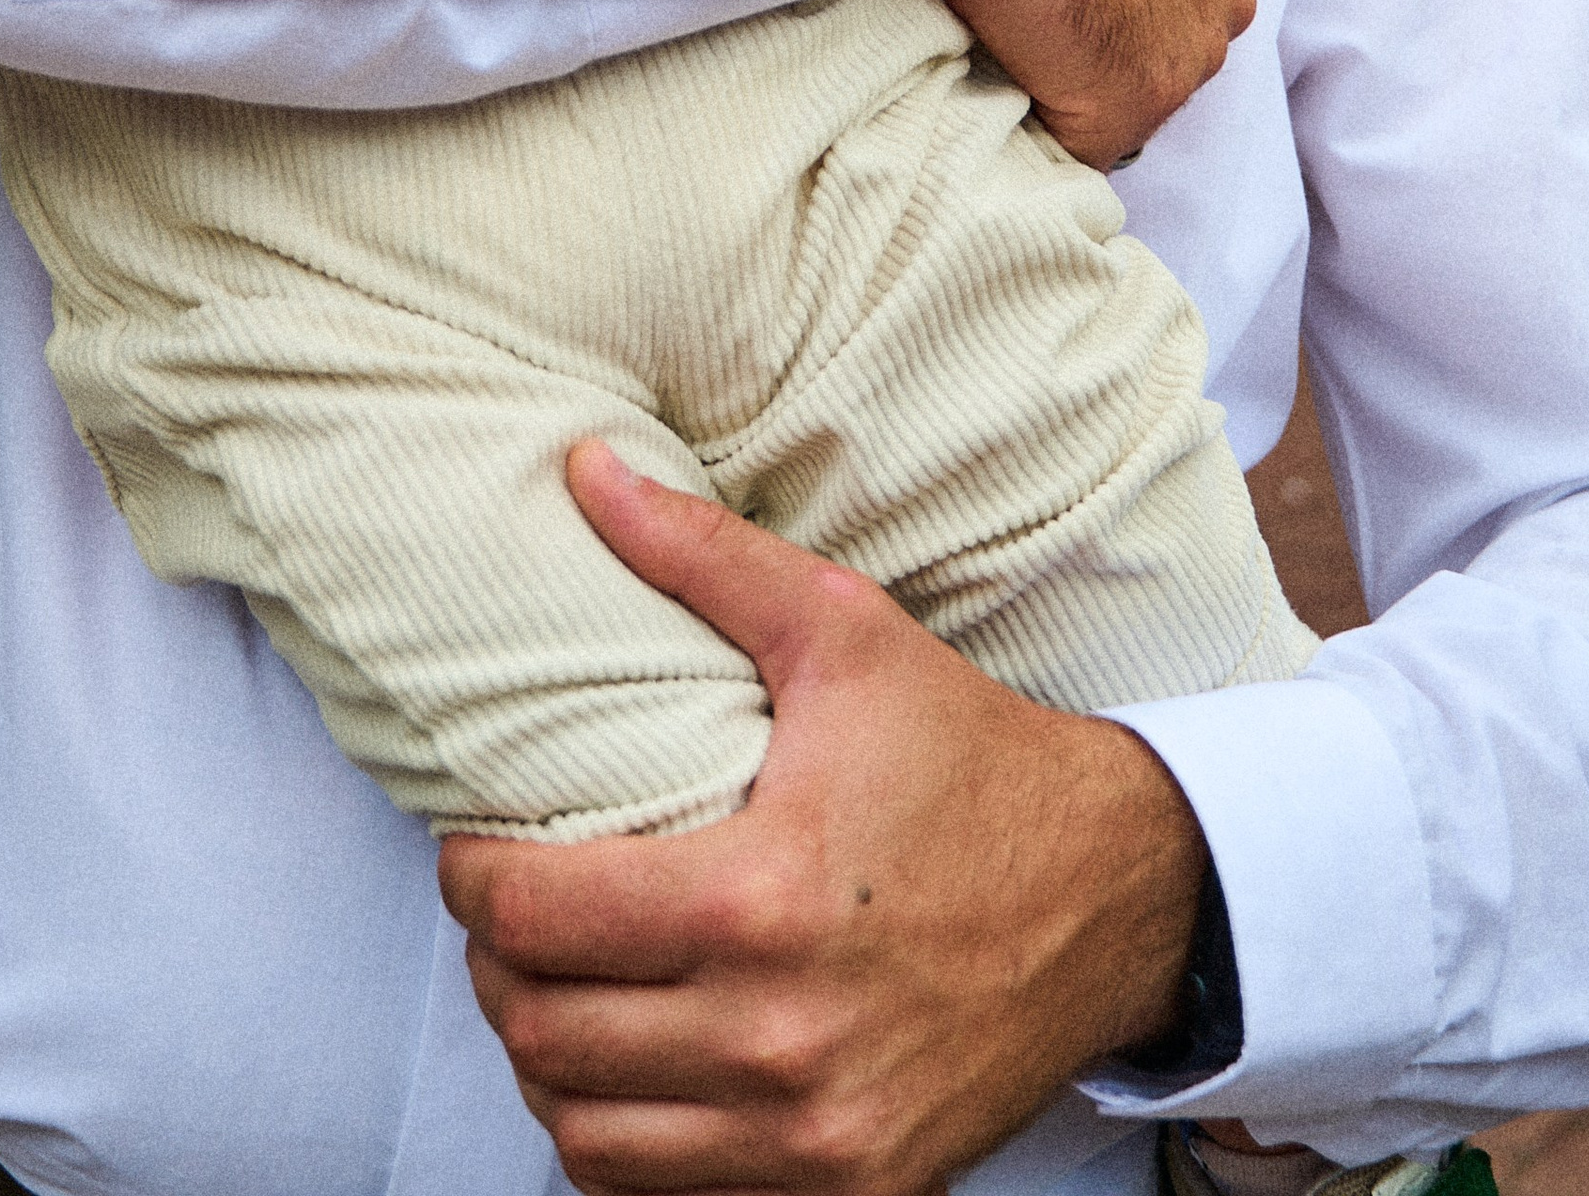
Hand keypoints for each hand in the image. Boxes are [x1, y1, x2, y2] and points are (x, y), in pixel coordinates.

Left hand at [441, 444, 1207, 1195]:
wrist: (1119, 897)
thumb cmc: (968, 756)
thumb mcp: (842, 632)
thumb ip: (700, 554)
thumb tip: (582, 466)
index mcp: (758, 899)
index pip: (531, 922)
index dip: (469, 881)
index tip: (476, 846)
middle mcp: (777, 1037)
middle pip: (542, 1034)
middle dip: (496, 967)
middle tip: (507, 911)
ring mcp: (815, 1134)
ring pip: (585, 1135)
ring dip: (547, 1060)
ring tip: (557, 985)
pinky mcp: (853, 1190)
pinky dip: (621, 1143)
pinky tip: (631, 1065)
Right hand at [860, 0, 1253, 169]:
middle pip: (1170, 47)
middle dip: (1114, 46)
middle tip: (1033, 27)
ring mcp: (1189, 52)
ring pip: (1136, 96)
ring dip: (1083, 90)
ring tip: (1014, 63)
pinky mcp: (1135, 100)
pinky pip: (1093, 145)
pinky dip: (1054, 134)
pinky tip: (1009, 103)